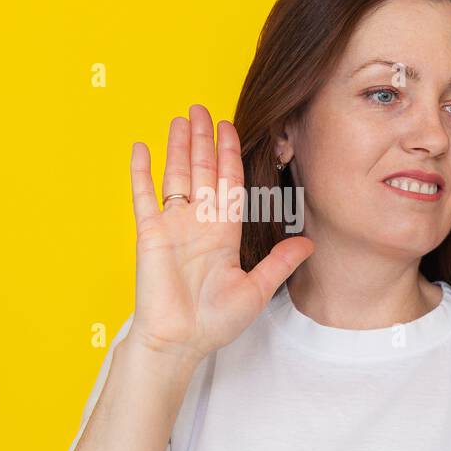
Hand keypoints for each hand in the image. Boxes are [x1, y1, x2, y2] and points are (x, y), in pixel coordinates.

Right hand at [128, 104, 314, 365]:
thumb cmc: (214, 323)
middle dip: (203, 139)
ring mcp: (172, 225)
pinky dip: (141, 172)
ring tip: (180, 118)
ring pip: (176, 175)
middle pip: (202, 171)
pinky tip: (142, 148)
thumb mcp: (257, 289)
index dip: (230, 154)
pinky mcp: (149, 233)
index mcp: (223, 233)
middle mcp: (198, 223)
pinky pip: (144, 196)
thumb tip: (309, 243)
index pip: (228, 183)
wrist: (179, 342)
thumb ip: (279, 263)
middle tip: (202, 108)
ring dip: (177, 147)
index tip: (230, 127)